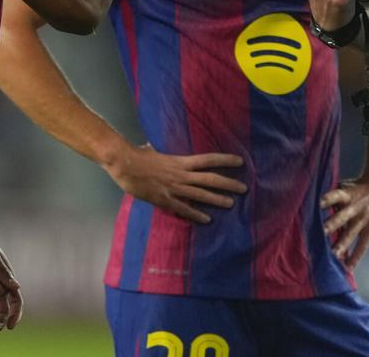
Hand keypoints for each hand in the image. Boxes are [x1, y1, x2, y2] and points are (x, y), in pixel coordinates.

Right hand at [105, 143, 246, 223]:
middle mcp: (181, 174)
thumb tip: (154, 148)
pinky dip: (196, 214)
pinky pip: (184, 208)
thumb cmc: (138, 156)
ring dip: (217, 199)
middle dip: (228, 183)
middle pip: (210, 178)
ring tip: (232, 204)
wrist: (124, 163)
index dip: (225, 160)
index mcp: (181, 161)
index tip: (240, 161)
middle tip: (243, 188)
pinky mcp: (165, 199)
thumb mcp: (155, 151)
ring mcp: (174, 188)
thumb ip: (162, 153)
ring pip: (201, 194)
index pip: (208, 159)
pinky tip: (207, 219)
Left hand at [321, 167, 368, 269]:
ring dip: (339, 247)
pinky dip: (355, 257)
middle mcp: (354, 207)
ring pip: (349, 235)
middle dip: (328, 229)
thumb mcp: (347, 186)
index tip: (314, 207)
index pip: (334, 196)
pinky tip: (348, 268)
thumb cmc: (360, 186)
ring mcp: (363, 219)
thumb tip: (315, 207)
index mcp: (347, 194)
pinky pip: (363, 245)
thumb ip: (334, 198)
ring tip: (330, 258)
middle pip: (339, 219)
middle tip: (314, 239)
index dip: (325, 201)